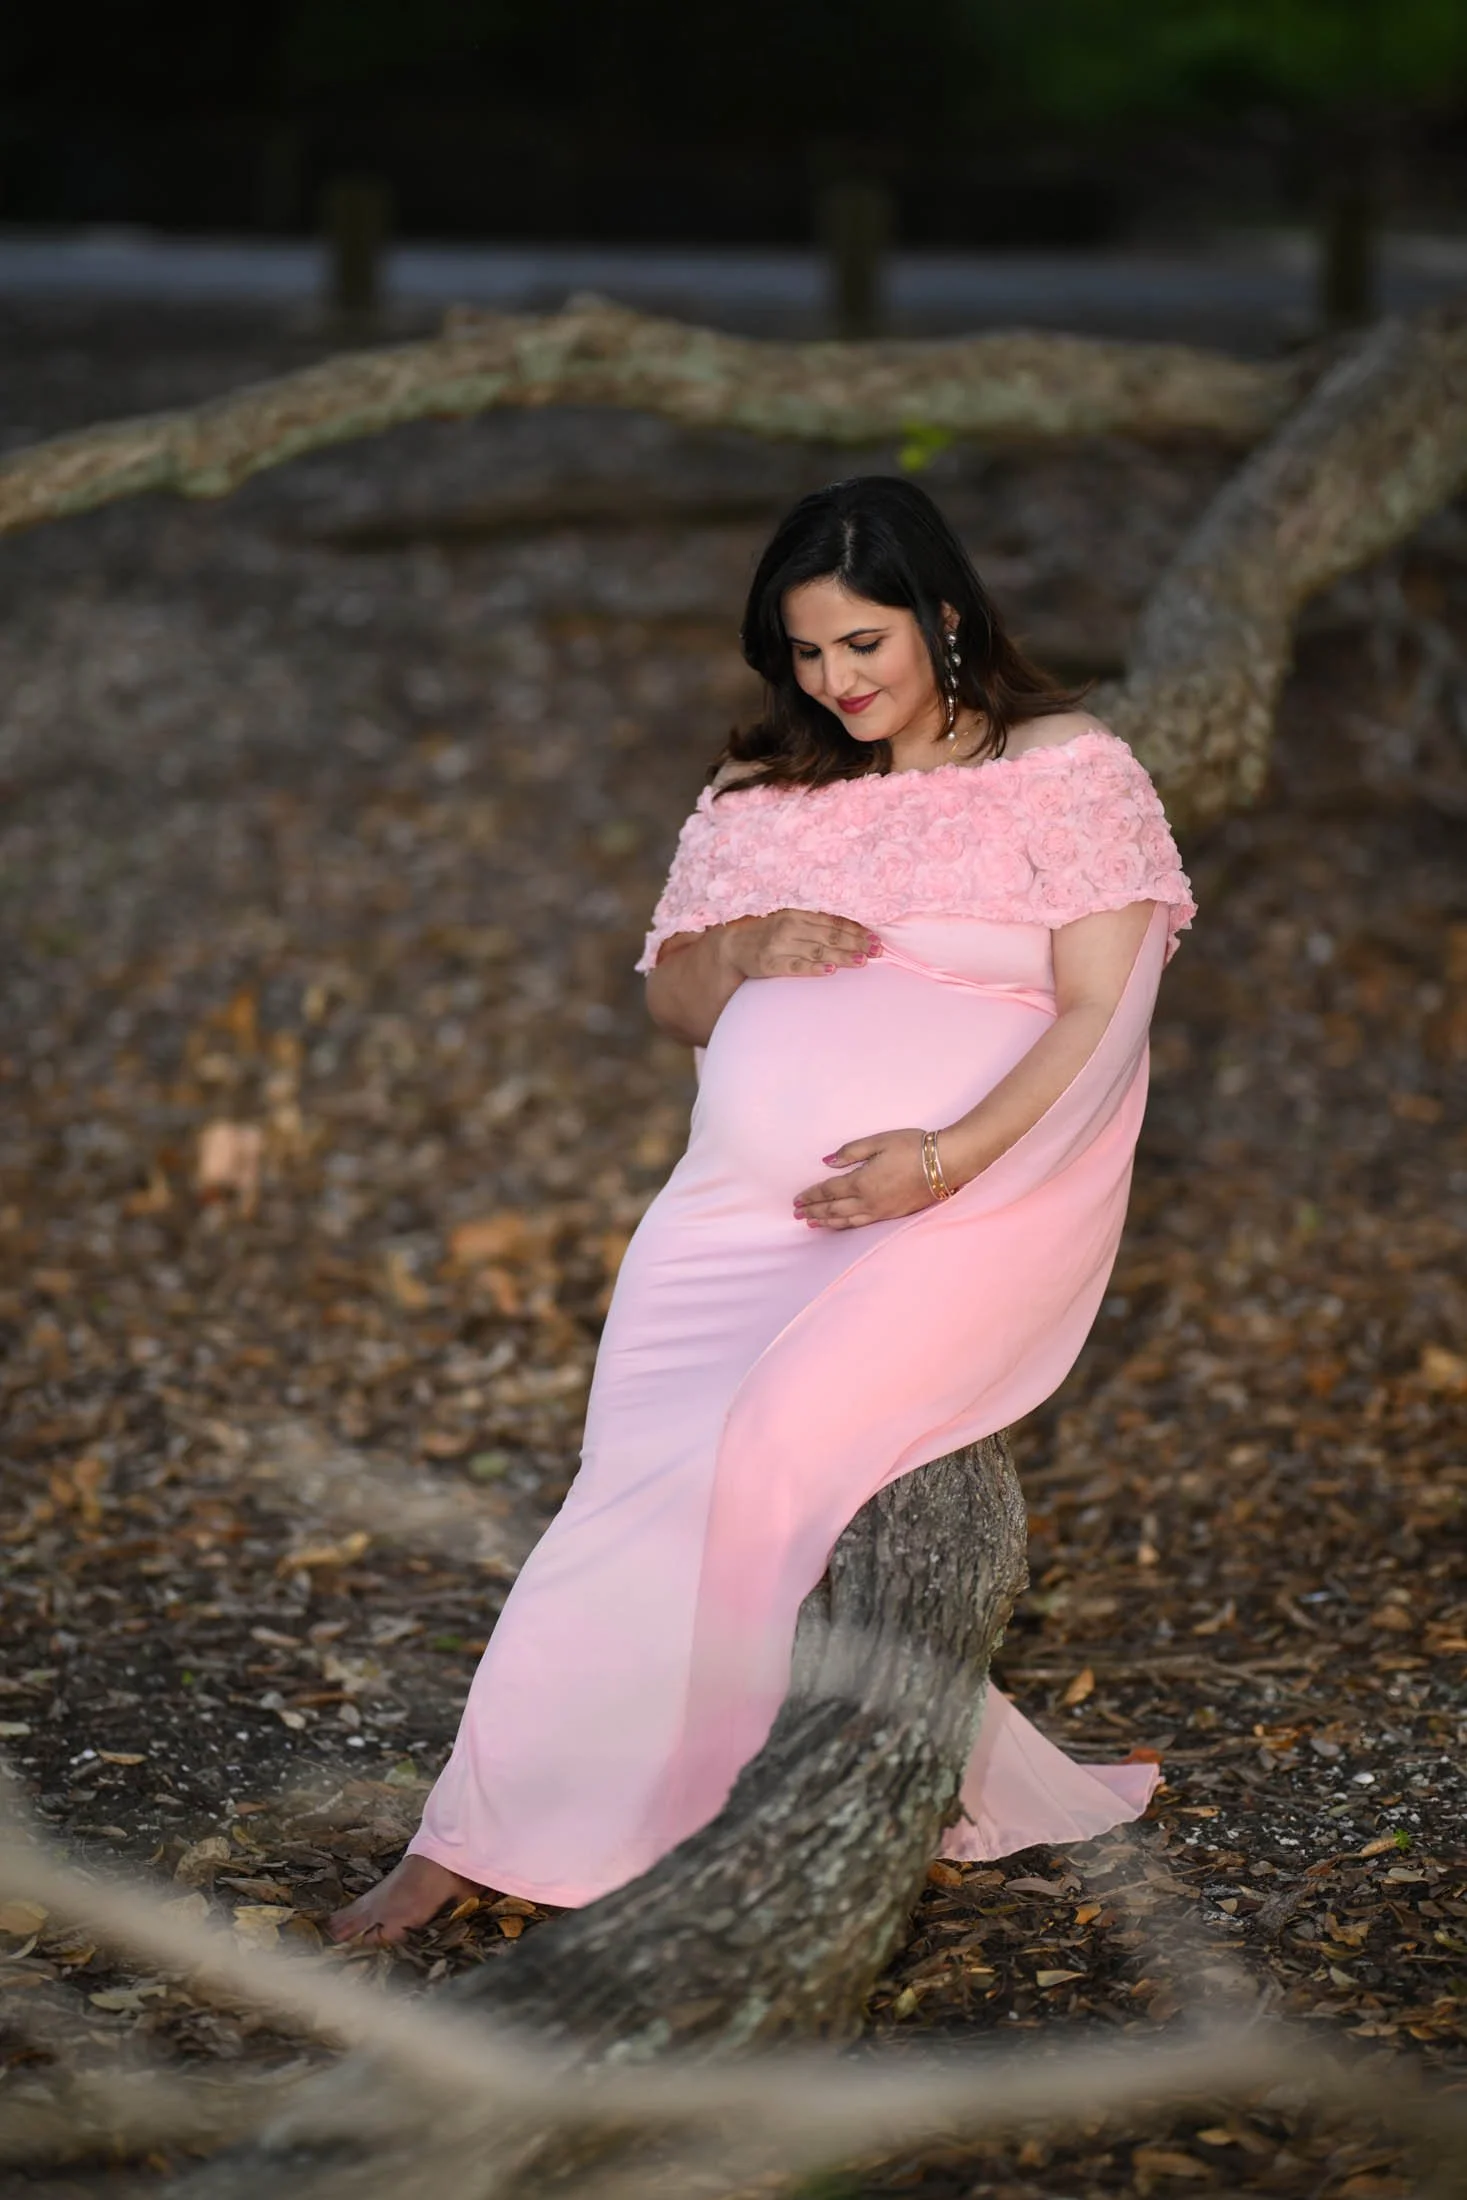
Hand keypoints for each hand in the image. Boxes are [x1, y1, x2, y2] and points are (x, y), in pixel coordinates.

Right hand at [722, 909, 880, 980]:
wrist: (732, 946)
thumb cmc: (768, 933)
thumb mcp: (789, 920)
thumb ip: (815, 922)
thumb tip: (851, 928)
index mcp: (797, 912)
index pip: (833, 921)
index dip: (856, 929)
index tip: (875, 937)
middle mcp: (789, 926)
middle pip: (829, 935)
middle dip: (856, 943)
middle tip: (877, 950)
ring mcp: (778, 945)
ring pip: (817, 950)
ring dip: (841, 955)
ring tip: (862, 960)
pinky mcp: (769, 963)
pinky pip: (795, 966)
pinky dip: (814, 968)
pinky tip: (830, 970)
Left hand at [793, 1128, 935, 1229]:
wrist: (945, 1165)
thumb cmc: (913, 1147)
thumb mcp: (879, 1141)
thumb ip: (851, 1152)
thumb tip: (827, 1162)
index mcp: (862, 1181)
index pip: (829, 1191)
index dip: (811, 1196)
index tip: (797, 1200)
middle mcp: (868, 1201)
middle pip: (833, 1209)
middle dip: (813, 1211)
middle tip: (797, 1215)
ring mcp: (880, 1211)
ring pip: (846, 1221)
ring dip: (827, 1222)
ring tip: (812, 1224)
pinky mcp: (892, 1215)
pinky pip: (861, 1224)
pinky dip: (845, 1226)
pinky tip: (840, 1225)